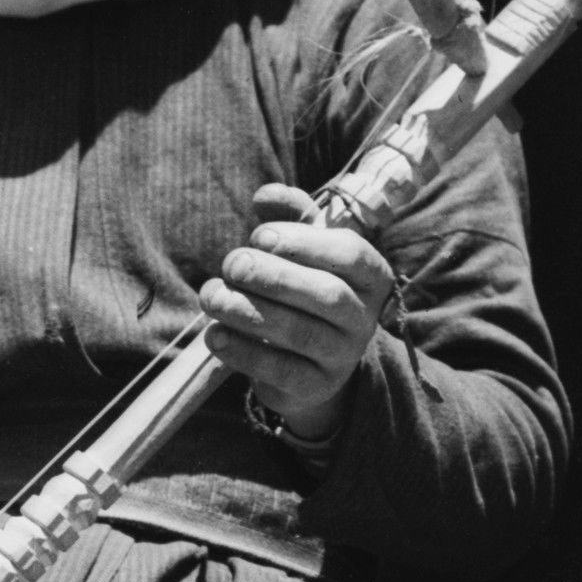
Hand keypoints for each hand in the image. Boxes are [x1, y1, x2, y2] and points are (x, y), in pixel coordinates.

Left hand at [198, 180, 399, 443]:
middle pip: (326, 295)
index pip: (350, 254)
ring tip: (211, 296)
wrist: (310, 361)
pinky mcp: (314, 386)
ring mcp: (342, 355)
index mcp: (370, 276)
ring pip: (299, 333)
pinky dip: (242, 351)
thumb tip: (265, 195)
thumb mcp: (302, 249)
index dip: (303, 242)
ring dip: (248, 311)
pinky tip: (214, 334)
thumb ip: (288, 216)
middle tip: (231, 264)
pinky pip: (279, 370)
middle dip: (273, 276)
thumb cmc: (303, 288)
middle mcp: (363, 317)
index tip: (258, 236)